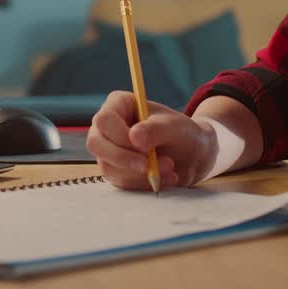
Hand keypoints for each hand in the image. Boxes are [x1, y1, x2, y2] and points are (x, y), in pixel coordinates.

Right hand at [86, 91, 217, 190]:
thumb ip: (156, 129)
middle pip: (96, 143)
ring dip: (140, 173)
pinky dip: (144, 183)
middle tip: (148, 166)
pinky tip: (166, 177)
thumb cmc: (181, 133)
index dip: (120, 135)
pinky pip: (121, 182)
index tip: (145, 148)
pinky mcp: (116, 171)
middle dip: (123, 158)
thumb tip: (134, 137)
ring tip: (170, 168)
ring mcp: (109, 150)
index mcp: (119, 105)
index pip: (105, 119)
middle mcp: (108, 127)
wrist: (191, 155)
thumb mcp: (175, 127)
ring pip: (109, 166)